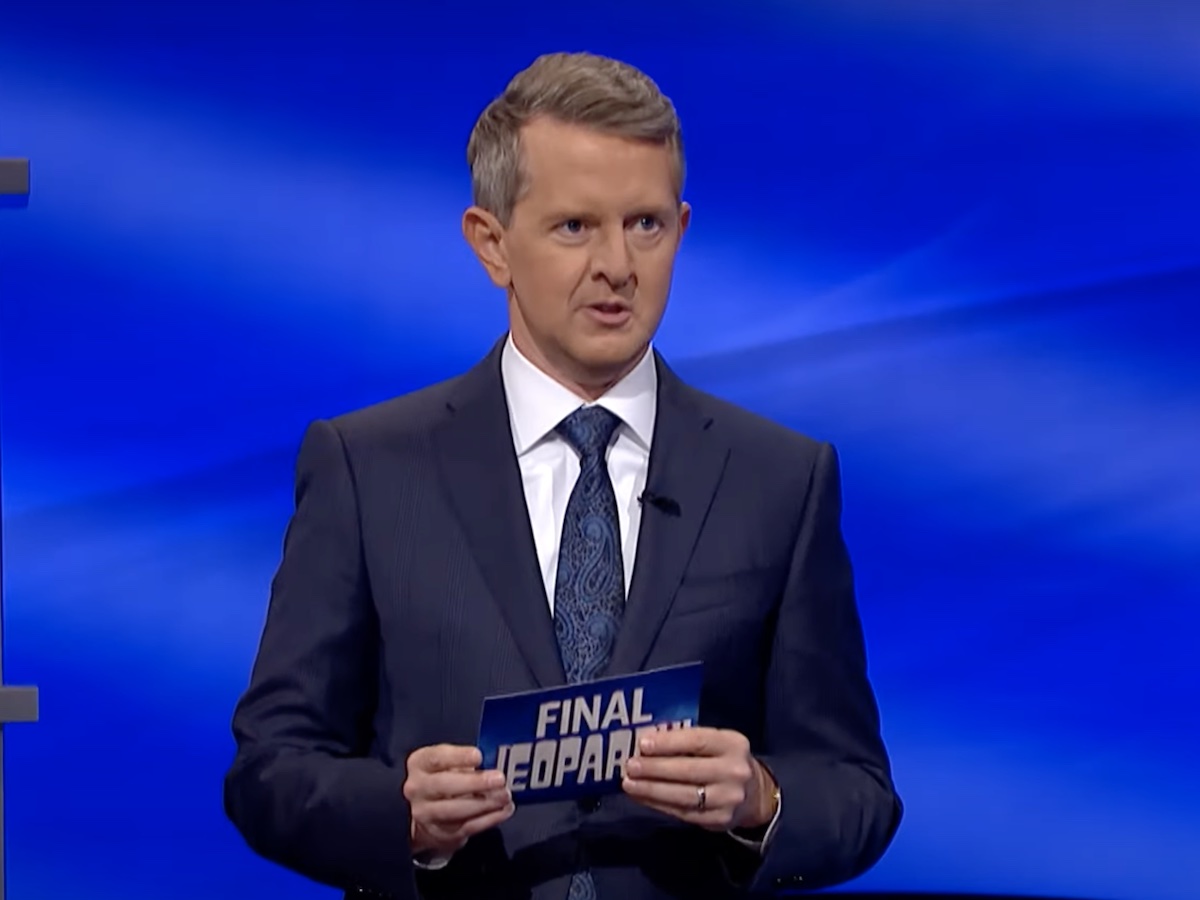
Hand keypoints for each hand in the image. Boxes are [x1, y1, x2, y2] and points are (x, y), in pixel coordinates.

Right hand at [403, 744, 513, 857]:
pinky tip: (504, 810)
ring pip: (455, 810)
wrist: (427, 811)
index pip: (436, 758)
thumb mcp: (447, 762)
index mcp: (420, 764)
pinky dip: (489, 819)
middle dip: (474, 783)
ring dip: (484, 803)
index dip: (458, 757)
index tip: (478, 756)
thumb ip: (464, 761)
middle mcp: (418, 789)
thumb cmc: (443, 777)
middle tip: (499, 779)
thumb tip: (492, 762)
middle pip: (444, 786)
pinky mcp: (441, 834)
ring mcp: (426, 814)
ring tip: (505, 796)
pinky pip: (467, 827)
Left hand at [621, 728, 776, 831]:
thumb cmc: (724, 760)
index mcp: (733, 744)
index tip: (643, 744)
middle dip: (654, 768)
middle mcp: (734, 771)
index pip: (697, 741)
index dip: (668, 742)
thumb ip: (687, 741)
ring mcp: (728, 798)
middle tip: (630, 765)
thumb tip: (646, 742)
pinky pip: (683, 813)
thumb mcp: (716, 743)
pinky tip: (642, 797)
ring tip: (629, 783)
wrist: (754, 794)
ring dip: (651, 789)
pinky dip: (659, 805)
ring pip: (683, 795)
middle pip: (688, 769)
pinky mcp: (719, 820)